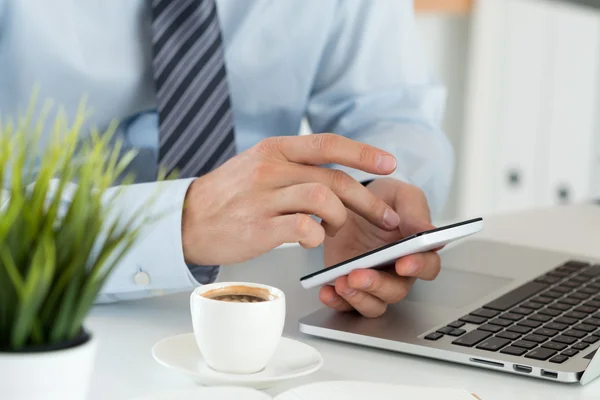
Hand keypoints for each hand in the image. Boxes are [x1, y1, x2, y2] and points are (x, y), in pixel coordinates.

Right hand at [181, 134, 401, 265]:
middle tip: (385, 219)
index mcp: (274, 149)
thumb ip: (294, 164)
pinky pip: (302, 229)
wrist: (187, 219)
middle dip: (367, 202)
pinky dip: (316, 237)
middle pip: (333, 179)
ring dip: (340, 219)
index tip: (389, 164)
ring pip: (322, 200)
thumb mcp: (258, 164)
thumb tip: (336, 172)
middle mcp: (270, 168)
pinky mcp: (258, 228)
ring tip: (336, 230)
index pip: (327, 144)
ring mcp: (263, 198)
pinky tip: (312, 241)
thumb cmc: (229, 194)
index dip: (363, 153)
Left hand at [319, 178, 440, 317]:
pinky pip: (346, 304)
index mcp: (416, 250)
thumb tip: (427, 231)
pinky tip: (327, 292)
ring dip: (358, 298)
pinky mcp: (350, 285)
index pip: (428, 266)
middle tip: (359, 275)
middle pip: (397, 290)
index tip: (403, 263)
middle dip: (378, 286)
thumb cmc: (381, 200)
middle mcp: (397, 272)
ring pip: (374, 304)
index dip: (418, 267)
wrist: (348, 200)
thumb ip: (414, 211)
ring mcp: (373, 280)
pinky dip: (336, 302)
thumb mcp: (400, 195)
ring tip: (341, 283)